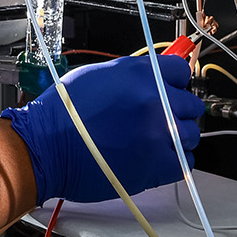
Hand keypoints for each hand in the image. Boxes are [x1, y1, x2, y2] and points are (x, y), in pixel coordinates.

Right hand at [0, 55, 203, 204]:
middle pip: (190, 104)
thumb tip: (152, 79)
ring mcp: (159, 134)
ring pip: (191, 134)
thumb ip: (132, 75)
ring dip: (177, 137)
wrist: (46, 147)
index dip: (174, 82)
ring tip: (153, 141)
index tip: (168, 90)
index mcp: (139, 74)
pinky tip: (155, 158)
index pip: (180, 71)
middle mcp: (154, 100)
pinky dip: (174, 161)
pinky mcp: (157, 165)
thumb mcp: (96, 75)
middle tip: (157, 119)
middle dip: (176, 110)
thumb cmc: (62, 113)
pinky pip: (184, 162)